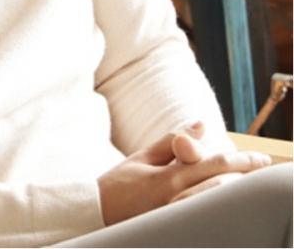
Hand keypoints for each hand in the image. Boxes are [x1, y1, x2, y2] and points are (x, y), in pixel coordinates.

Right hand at [98, 122, 270, 225]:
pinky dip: (216, 208)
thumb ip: (172, 142)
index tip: (261, 160)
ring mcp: (174, 218)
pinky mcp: (171, 229)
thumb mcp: (142, 158)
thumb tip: (201, 125)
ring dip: (233, 192)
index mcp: (168, 178)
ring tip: (248, 185)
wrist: (92, 215)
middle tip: (263, 170)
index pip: (213, 165)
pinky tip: (225, 203)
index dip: (240, 160)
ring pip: (215, 203)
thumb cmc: (116, 186)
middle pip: (220, 185)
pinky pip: (201, 218)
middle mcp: (175, 199)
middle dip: (244, 176)